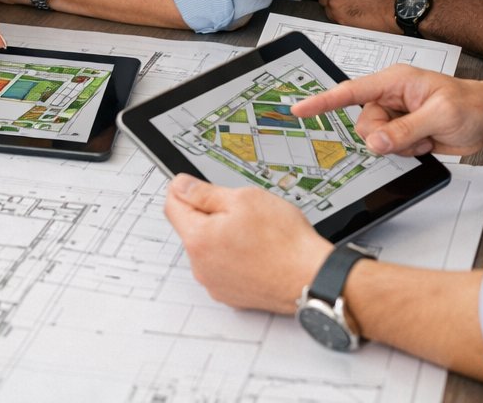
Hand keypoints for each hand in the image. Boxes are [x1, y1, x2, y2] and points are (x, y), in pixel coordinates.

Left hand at [163, 174, 333, 312]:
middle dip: (209, 216)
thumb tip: (180, 186)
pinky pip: (222, 268)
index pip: (171, 206)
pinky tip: (256, 253)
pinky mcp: (230, 295)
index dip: (184, 190)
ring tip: (254, 235)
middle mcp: (201, 266)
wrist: (311, 277)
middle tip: (241, 212)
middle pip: (192, 229)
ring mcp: (215, 284)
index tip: (196, 186)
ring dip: (222, 238)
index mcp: (199, 239)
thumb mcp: (244, 199)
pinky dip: (233, 258)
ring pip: (208, 249)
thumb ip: (204, 193)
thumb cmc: (284, 241)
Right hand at [292, 64, 482, 156]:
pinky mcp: (402, 132)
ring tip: (425, 136)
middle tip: (415, 134)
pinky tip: (425, 142)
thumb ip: (405, 129)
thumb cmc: (470, 105)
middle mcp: (391, 97)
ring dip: (400, 145)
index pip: (350, 91)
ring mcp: (395, 115)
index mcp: (394, 81)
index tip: (299, 108)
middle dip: (385, 136)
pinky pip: (388, 148)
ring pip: (375, 139)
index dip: (323, 101)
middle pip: (363, 123)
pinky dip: (407, 150)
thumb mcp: (440, 116)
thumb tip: (376, 142)